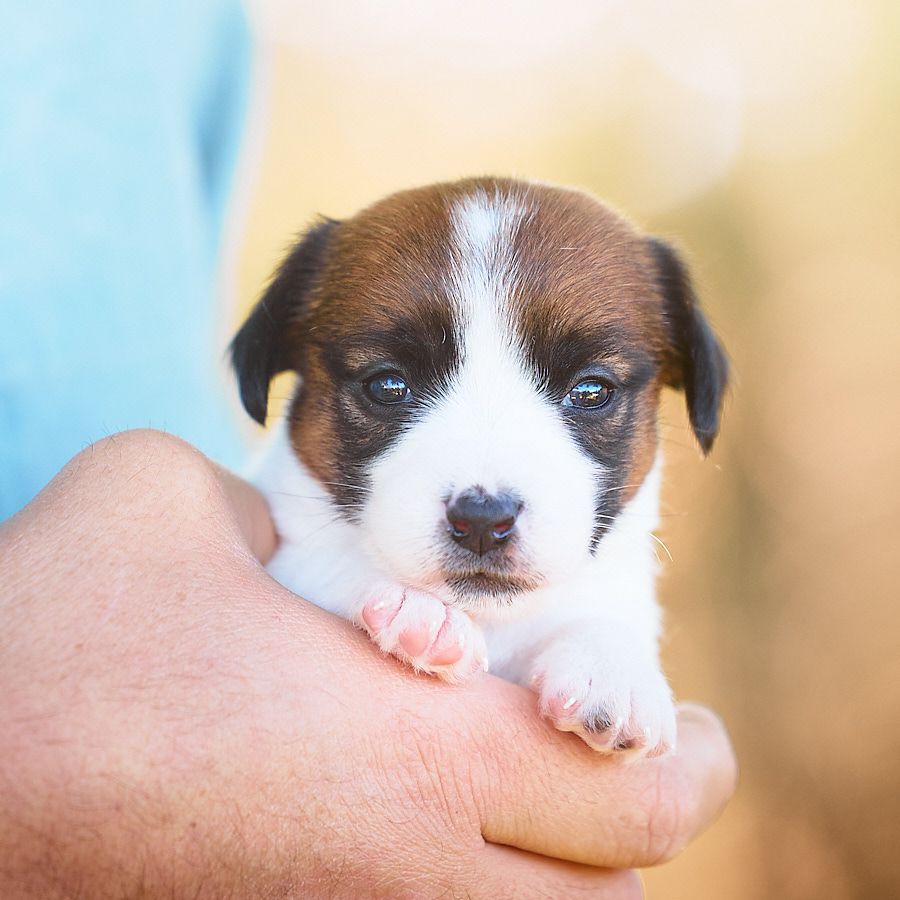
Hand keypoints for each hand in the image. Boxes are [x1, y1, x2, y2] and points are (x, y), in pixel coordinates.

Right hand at [0, 430, 735, 898]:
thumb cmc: (58, 623)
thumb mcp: (189, 506)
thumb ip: (287, 505)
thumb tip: (319, 534)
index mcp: (403, 748)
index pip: (628, 800)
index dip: (683, 763)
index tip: (687, 727)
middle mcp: (394, 866)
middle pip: (604, 897)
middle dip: (640, 829)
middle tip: (625, 756)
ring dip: (562, 872)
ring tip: (544, 796)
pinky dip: (476, 885)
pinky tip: (439, 822)